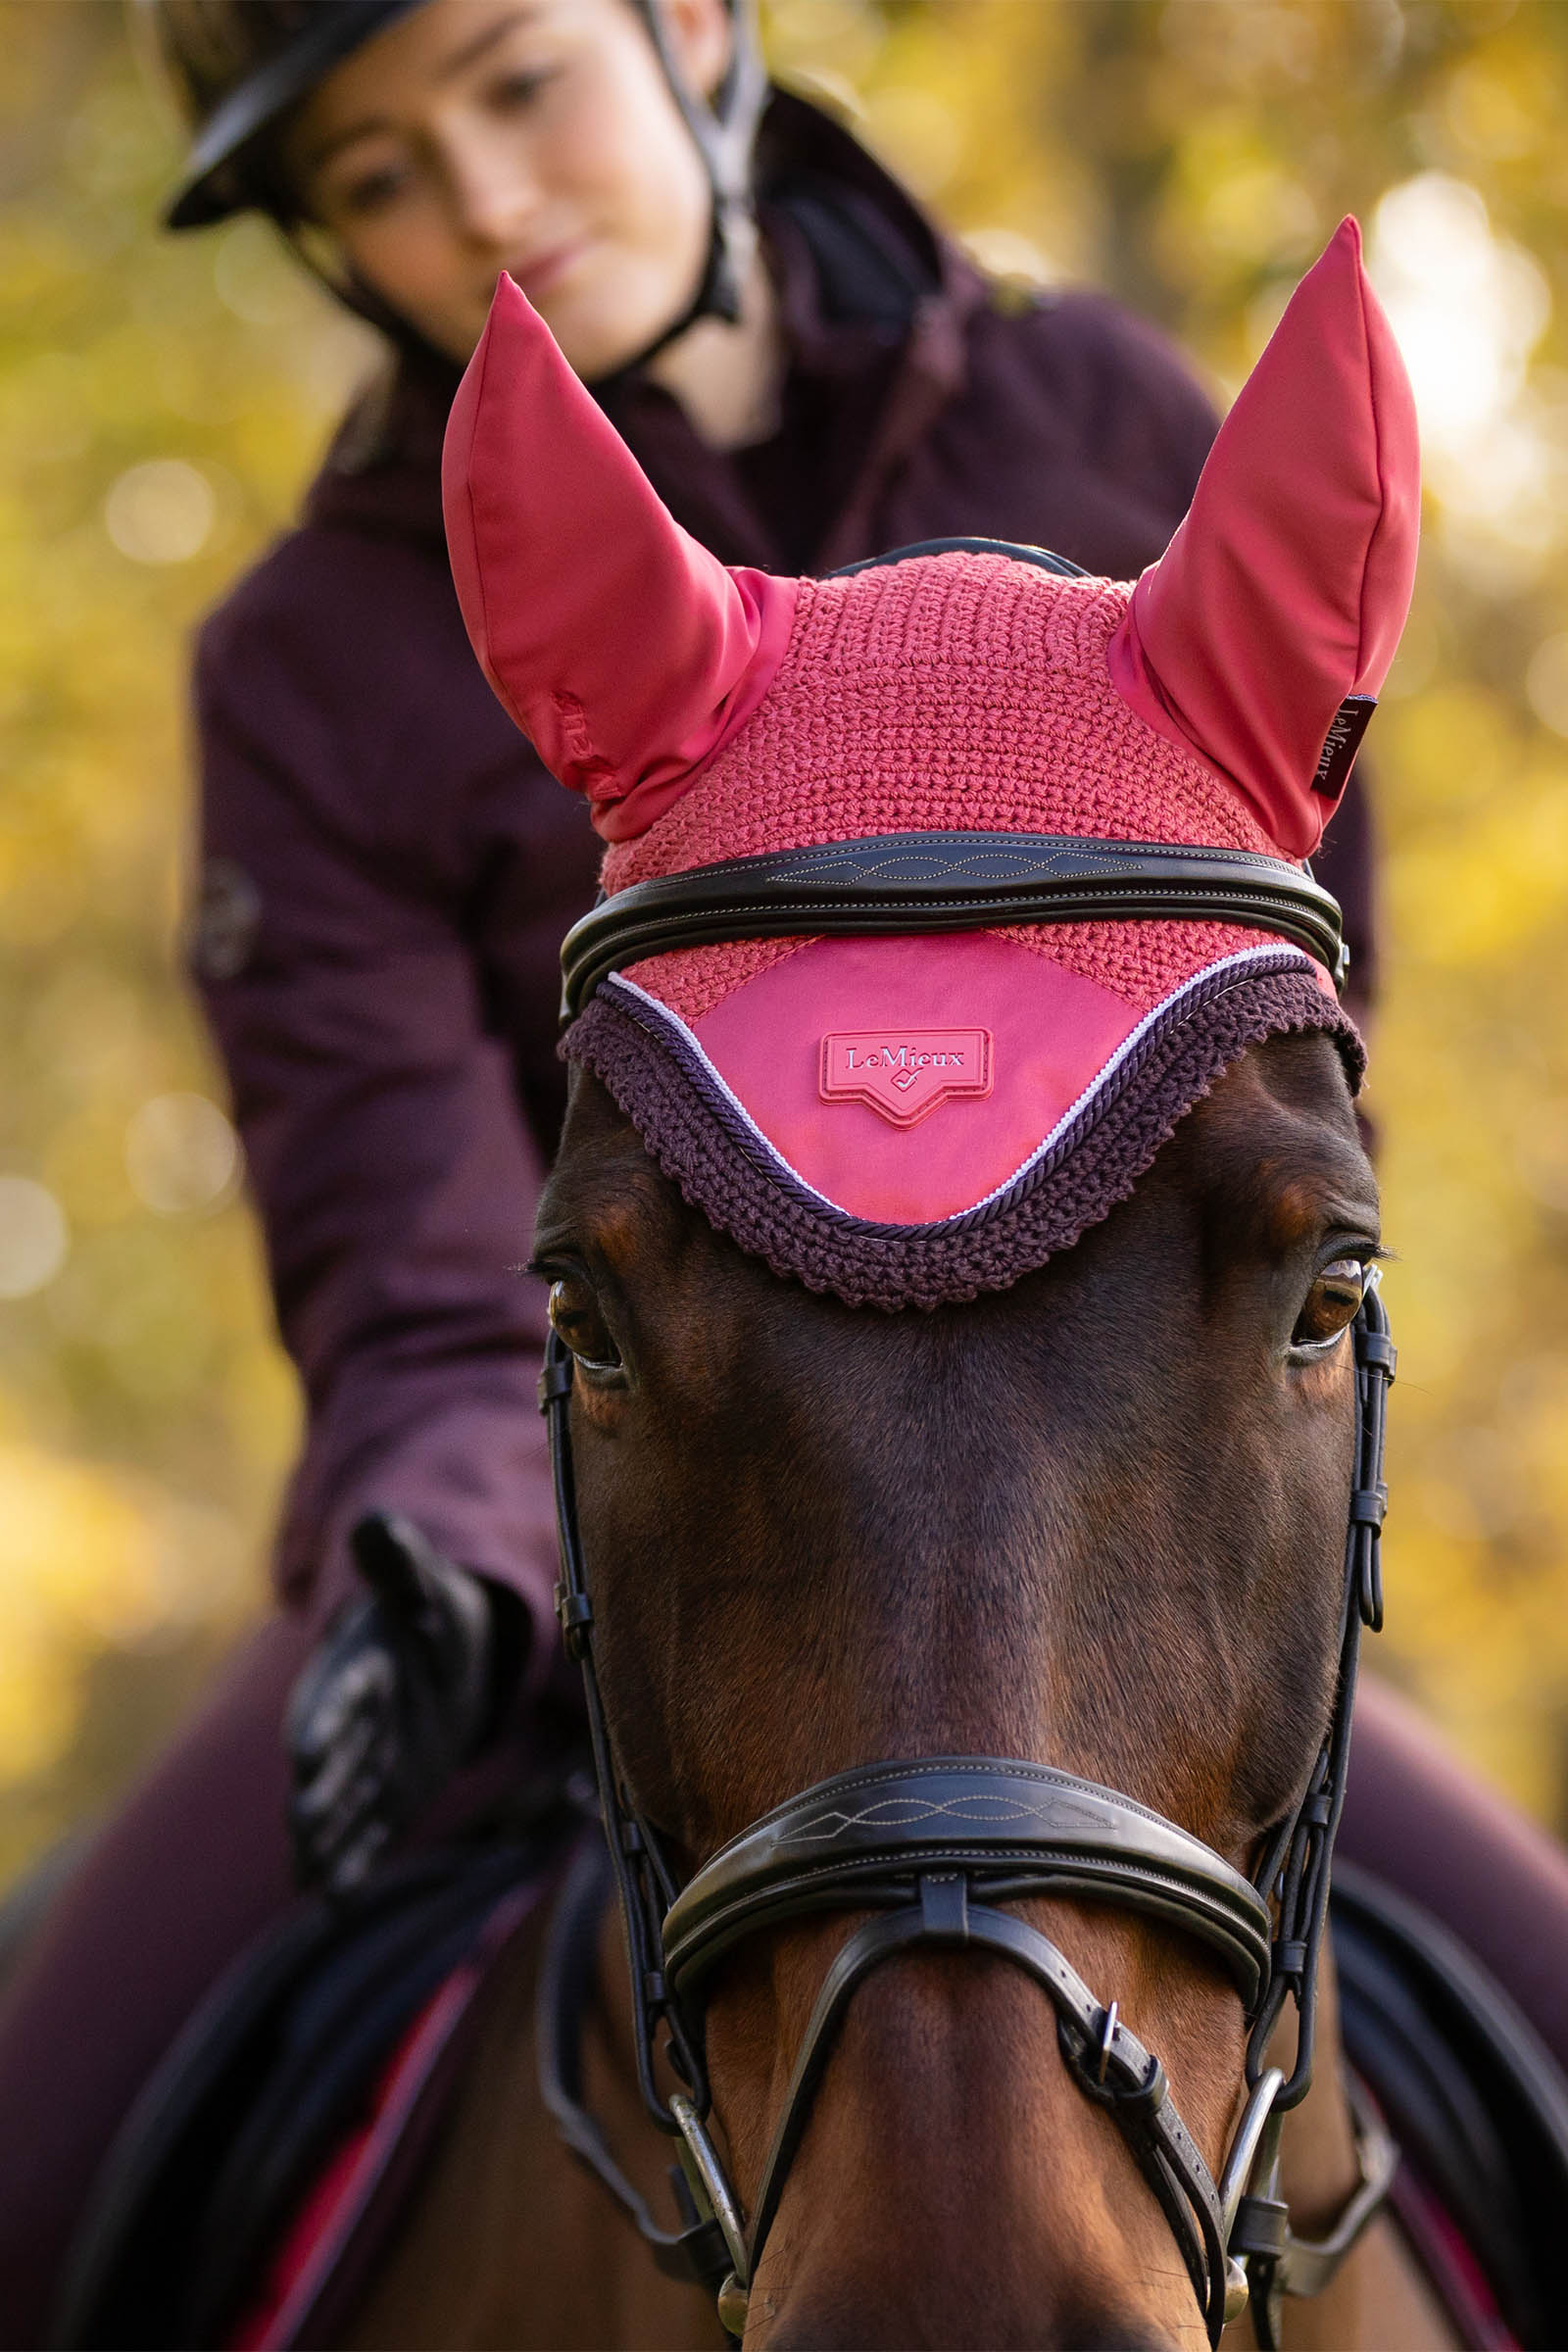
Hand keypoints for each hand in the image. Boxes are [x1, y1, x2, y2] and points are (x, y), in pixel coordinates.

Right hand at [284, 1511, 515, 1896]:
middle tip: (301, 1823)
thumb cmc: (428, 1610)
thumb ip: (398, 1561)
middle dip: (316, 1792)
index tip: (305, 1751)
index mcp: (356, 1667)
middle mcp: (351, 1725)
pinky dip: (351, 1866)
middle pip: (331, 1762)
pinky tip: (334, 1902)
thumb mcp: (422, 1582)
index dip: (323, 1720)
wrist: (441, 1651)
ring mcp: (366, 1766)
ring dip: (325, 1839)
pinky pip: (367, 1836)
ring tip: (306, 1878)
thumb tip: (376, 1521)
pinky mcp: (388, 1797)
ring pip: (341, 1807)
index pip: (334, 1694)